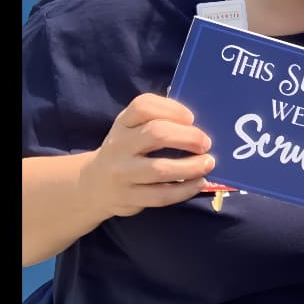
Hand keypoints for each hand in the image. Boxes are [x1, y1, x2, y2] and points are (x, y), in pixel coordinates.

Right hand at [84, 94, 217, 217]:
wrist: (95, 184)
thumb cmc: (127, 150)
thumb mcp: (132, 128)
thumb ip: (159, 120)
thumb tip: (199, 126)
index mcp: (123, 122)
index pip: (143, 106)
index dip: (172, 109)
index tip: (191, 118)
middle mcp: (119, 145)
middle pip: (156, 134)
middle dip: (188, 137)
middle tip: (205, 143)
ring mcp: (122, 173)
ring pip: (161, 169)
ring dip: (191, 166)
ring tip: (208, 163)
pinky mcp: (129, 197)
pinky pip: (162, 195)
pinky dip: (186, 190)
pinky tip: (199, 183)